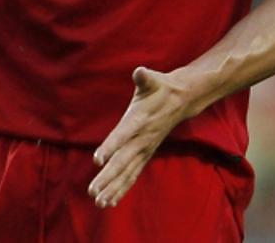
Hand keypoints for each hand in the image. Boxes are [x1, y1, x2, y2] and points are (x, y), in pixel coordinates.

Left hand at [88, 67, 190, 207]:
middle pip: (123, 161)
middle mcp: (142, 139)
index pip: (123, 134)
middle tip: (93, 191)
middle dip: (108, 177)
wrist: (182, 100)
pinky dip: (122, 188)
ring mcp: (145, 149)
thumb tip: (140, 71)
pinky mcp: (145, 155)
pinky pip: (132, 174)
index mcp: (140, 119)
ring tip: (99, 202)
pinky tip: (110, 201)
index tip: (97, 159)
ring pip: (127, 172)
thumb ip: (145, 78)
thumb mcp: (153, 79)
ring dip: (113, 188)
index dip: (110, 146)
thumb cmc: (161, 88)